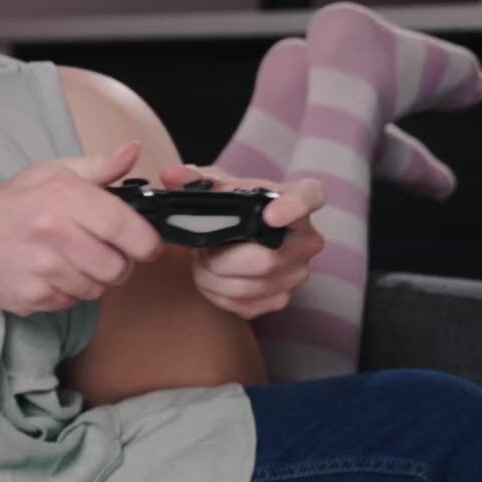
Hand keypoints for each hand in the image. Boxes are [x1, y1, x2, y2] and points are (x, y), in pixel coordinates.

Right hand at [0, 143, 163, 313]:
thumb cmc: (17, 200)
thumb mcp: (57, 172)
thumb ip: (101, 167)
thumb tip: (133, 151)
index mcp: (66, 198)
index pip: (128, 230)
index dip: (146, 243)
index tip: (144, 245)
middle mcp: (54, 234)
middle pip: (117, 269)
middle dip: (117, 264)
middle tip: (101, 253)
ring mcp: (40, 269)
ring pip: (94, 290)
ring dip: (89, 279)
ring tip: (69, 261)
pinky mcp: (29, 296)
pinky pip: (68, 303)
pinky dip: (64, 292)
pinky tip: (48, 273)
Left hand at [160, 163, 325, 317]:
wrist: (232, 236)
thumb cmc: (230, 207)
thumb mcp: (213, 187)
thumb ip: (191, 180)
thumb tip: (172, 176)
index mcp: (295, 198)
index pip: (309, 197)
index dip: (293, 208)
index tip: (270, 216)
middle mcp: (307, 237)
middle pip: (266, 259)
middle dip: (221, 259)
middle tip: (203, 249)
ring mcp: (298, 271)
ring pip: (250, 287)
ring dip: (214, 278)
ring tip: (205, 262)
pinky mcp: (282, 298)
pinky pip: (247, 305)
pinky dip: (219, 296)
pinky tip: (213, 280)